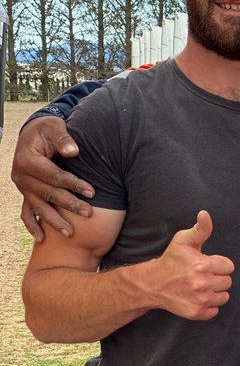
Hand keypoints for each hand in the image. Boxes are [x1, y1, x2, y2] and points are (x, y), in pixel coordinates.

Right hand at [13, 117, 94, 240]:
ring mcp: (22, 188)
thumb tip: (73, 152)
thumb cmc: (47, 129)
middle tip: (89, 213)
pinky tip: (42, 239)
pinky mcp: (25, 194)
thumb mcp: (54, 127)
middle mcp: (21, 176)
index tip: (92, 192)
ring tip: (70, 233)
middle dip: (69, 205)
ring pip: (38, 207)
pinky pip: (26, 213)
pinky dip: (33, 226)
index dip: (73, 184)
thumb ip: (63, 139)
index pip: (53, 176)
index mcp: (27, 160)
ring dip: (54, 221)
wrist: (32, 133)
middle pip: (48, 194)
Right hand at [149, 211, 234, 320]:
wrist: (153, 284)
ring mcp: (200, 300)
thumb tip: (205, 214)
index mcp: (203, 265)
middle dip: (217, 277)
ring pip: (224, 296)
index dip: (218, 264)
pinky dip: (209, 305)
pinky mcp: (197, 312)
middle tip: (202, 275)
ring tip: (201, 286)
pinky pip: (215, 310)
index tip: (206, 264)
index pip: (229, 267)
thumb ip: (200, 229)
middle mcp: (203, 284)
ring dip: (215, 292)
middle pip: (227, 282)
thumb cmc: (171, 260)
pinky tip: (198, 297)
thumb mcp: (183, 240)